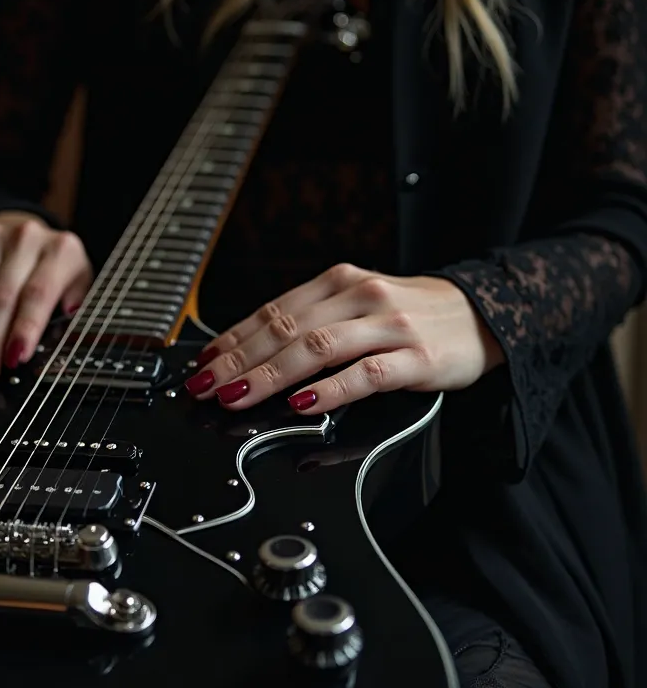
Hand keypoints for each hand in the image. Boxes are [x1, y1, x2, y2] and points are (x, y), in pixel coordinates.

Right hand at [0, 212, 92, 385]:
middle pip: (2, 297)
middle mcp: (26, 239)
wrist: (29, 237)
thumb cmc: (55, 271)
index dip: (25, 329)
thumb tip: (60, 342)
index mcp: (61, 251)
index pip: (39, 294)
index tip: (15, 358)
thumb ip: (73, 312)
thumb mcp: (78, 286)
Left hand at [184, 263, 504, 413]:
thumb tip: (250, 353)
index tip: (202, 364)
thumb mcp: (356, 305)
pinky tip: (303, 405)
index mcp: (338, 282)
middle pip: (286, 329)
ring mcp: (388, 325)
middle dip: (239, 361)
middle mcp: (359, 297)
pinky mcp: (416, 357)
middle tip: (206, 386)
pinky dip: (330, 390)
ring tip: (240, 396)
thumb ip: (310, 322)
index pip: (273, 310)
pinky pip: (366, 373)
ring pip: (318, 348)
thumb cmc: (410, 315)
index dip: (232, 339)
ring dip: (272, 374)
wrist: (484, 314)